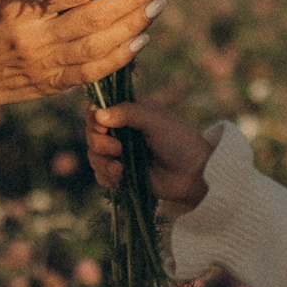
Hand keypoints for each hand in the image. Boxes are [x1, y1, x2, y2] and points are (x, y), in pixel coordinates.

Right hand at [0, 0, 170, 117]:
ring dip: (136, 26)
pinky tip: (140, 38)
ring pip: (102, 48)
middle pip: (97, 19)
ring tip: (158, 3)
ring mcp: (42, 66)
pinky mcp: (48, 85)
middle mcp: (33, 40)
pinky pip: (93, 73)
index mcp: (15, 8)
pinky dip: (121, 56)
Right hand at [86, 99, 214, 209]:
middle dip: (99, 142)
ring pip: (93, 155)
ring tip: (120, 169)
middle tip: (118, 149)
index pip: (98, 110)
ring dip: (102, 162)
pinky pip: (100, 175)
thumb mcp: (155, 121)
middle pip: (91, 133)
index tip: (103, 127)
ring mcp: (121, 154)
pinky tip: (120, 177)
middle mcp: (122, 131)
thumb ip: (127, 113)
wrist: (194, 175)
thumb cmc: (180, 141)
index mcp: (130, 112)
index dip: (95, 118)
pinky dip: (106, 176)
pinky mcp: (122, 174)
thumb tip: (98, 114)